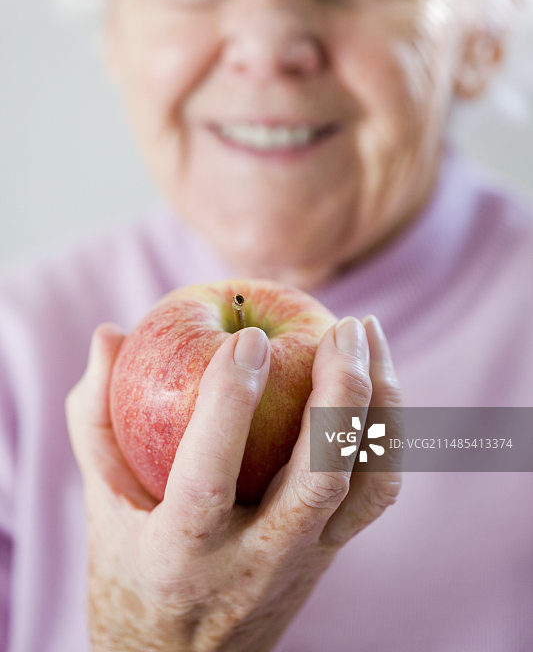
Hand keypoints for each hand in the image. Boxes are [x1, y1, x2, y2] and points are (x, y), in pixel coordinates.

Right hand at [66, 314, 401, 651]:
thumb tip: (109, 333)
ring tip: (369, 334)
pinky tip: (376, 377)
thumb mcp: (100, 503)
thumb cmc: (132, 569)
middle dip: (341, 396)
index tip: (248, 338)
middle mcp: (254, 563)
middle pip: (318, 480)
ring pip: (367, 486)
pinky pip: (378, 490)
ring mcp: (305, 561)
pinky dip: (386, 429)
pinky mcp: (334, 551)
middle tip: (342, 327)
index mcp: (180, 556)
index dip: (229, 404)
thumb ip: (95, 418)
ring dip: (380, 405)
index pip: (208, 479)